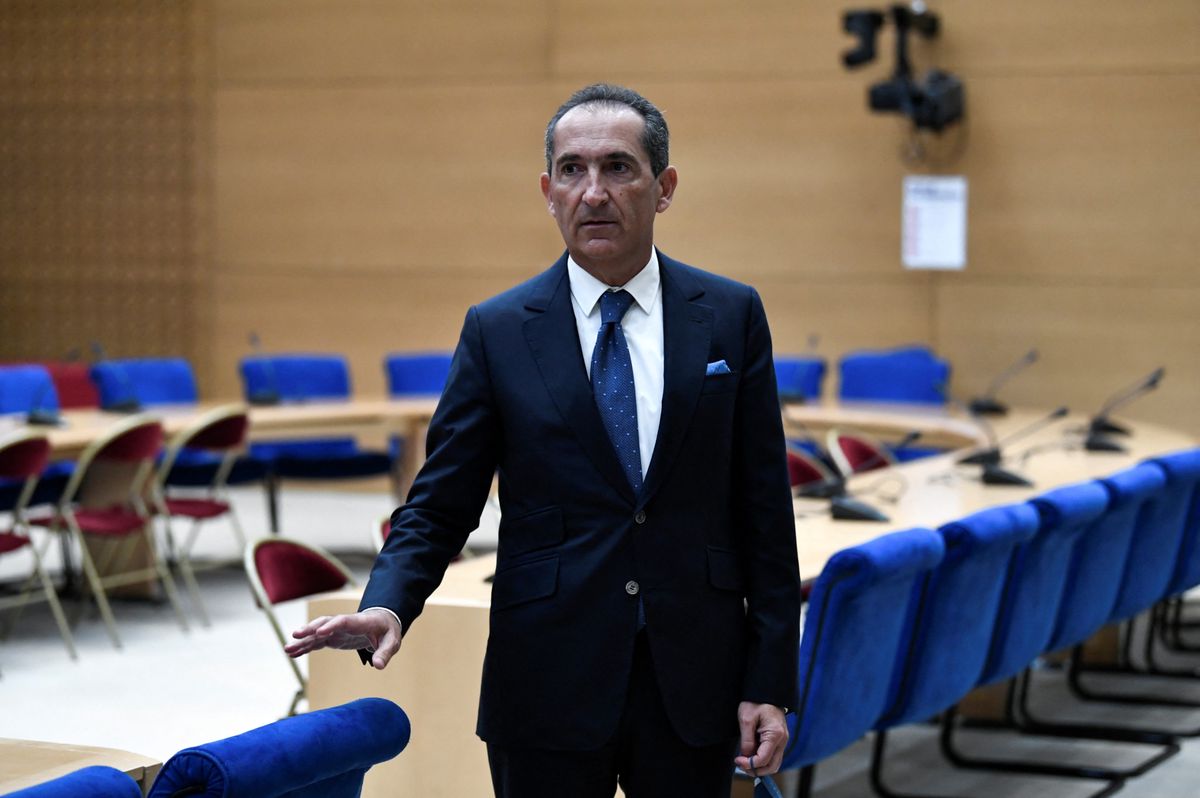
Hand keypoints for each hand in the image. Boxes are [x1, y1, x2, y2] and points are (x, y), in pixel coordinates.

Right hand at [284, 609, 402, 669]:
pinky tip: (292, 654)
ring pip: (317, 633)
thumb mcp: (392, 641)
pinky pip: (316, 642)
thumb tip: (379, 666)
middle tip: (296, 635)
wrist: (382, 623)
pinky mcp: (332, 638)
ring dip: (303, 640)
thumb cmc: (387, 631)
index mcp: (360, 622)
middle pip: (325, 623)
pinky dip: (305, 647)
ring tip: (287, 649)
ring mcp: (336, 630)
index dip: (331, 626)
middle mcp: (344, 624)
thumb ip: (385, 652)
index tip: (319, 632)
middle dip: (310, 628)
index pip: (343, 621)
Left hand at [733, 701, 787, 776]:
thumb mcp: (746, 719)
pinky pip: (773, 756)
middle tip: (741, 764)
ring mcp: (783, 741)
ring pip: (774, 764)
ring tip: (745, 761)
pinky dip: (763, 760)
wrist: (767, 691)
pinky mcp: (780, 740)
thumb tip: (746, 757)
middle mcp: (783, 740)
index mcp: (775, 734)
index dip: (749, 764)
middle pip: (772, 766)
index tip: (737, 760)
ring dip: (760, 767)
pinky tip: (752, 754)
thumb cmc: (756, 702)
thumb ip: (747, 741)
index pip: (763, 759)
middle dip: (756, 770)